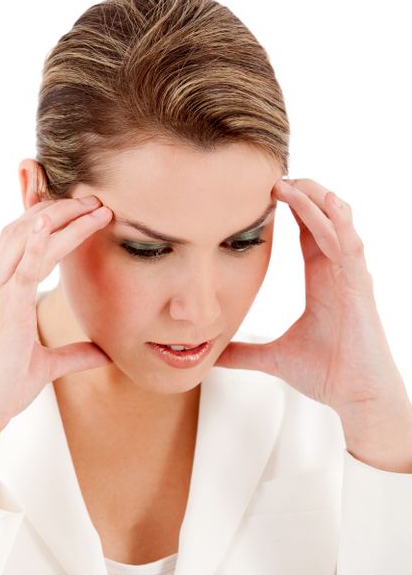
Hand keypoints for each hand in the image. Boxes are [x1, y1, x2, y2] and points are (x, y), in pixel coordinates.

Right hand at [0, 195, 113, 438]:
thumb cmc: (3, 388)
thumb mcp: (47, 365)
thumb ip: (76, 354)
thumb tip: (105, 352)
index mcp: (4, 294)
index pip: (24, 243)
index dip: (48, 221)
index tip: (80, 210)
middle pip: (24, 230)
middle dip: (58, 209)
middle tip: (93, 199)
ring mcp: (0, 295)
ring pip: (26, 240)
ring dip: (60, 218)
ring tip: (92, 205)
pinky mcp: (7, 309)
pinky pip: (22, 268)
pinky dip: (37, 242)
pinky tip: (50, 222)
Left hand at [214, 178, 409, 424]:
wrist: (356, 398)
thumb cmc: (327, 374)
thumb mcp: (274, 357)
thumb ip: (245, 352)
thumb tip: (215, 356)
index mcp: (321, 281)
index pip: (308, 233)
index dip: (293, 208)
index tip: (266, 191)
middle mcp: (337, 273)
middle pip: (323, 219)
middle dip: (303, 194)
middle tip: (274, 176)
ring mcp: (350, 277)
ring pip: (337, 224)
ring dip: (315, 201)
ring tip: (290, 181)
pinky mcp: (359, 288)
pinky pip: (349, 246)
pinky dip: (336, 223)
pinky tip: (322, 204)